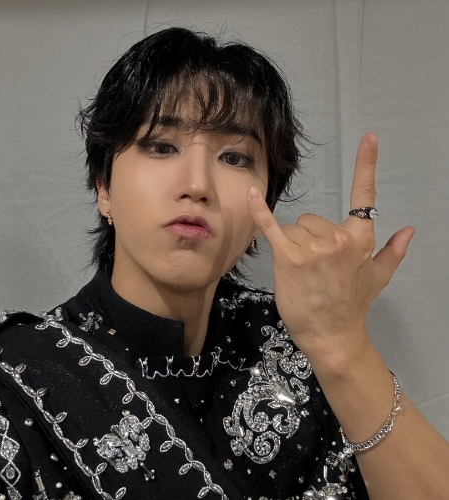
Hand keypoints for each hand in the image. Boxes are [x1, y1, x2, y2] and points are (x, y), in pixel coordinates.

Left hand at [247, 133, 415, 363]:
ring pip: (293, 229)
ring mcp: (313, 247)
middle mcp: (338, 238)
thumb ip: (393, 251)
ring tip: (301, 273)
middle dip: (308, 239)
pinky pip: (272, 227)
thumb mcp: (378, 278)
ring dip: (292, 246)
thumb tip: (410, 229)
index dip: (366, 165)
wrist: (332, 335)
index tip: (369, 138)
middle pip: (310, 220)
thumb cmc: (352, 306)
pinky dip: (260, 211)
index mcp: (360, 239)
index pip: (365, 197)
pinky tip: (253, 194)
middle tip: (313, 268)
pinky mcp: (289, 257)